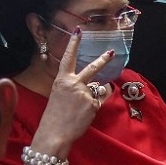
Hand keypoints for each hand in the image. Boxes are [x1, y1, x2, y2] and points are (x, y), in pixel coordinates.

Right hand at [34, 30, 112, 152]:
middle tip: (111, 52)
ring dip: (94, 96)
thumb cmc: (55, 117)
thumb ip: (75, 88)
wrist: (55, 133)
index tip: (78, 31)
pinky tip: (84, 114)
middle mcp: (74, 84)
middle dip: (103, 60)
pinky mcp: (93, 104)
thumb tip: (95, 85)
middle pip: (92, 68)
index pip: (68, 58)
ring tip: (80, 109)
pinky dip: (94, 107)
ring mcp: (85, 94)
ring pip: (97, 90)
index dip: (73, 44)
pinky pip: (99, 102)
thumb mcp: (60, 96)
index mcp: (62, 80)